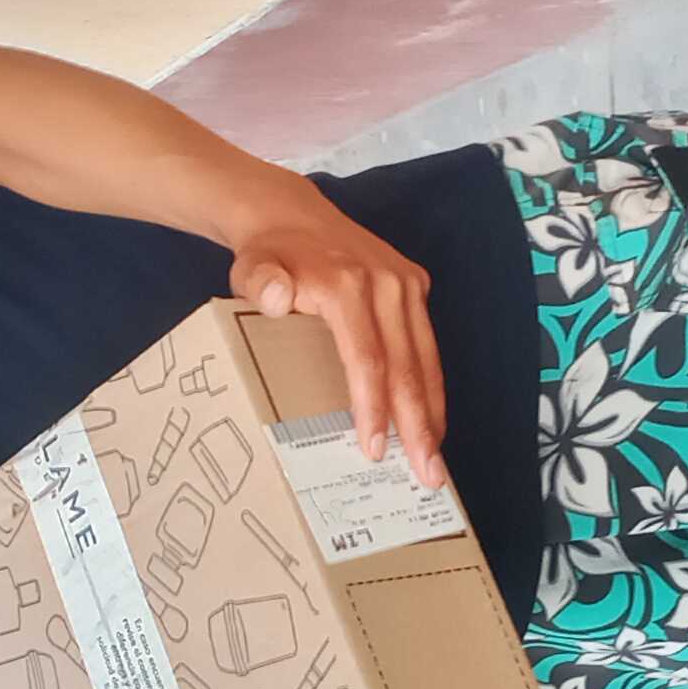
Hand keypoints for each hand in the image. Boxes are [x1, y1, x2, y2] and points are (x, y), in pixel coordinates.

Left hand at [225, 210, 447, 487]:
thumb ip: (260, 282)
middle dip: (419, 426)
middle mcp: (386, 283)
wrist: (288, 213)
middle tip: (427, 475)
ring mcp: (405, 283)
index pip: (368, 358)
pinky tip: (431, 419)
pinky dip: (431, 385)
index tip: (375, 450)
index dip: (374, 407)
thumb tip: (277, 298)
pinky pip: (428, 344)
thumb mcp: (251, 267)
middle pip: (408, 365)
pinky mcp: (415, 285)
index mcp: (347, 285)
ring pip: (427, 358)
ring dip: (433, 412)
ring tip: (436, 459)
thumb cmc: (268, 255)